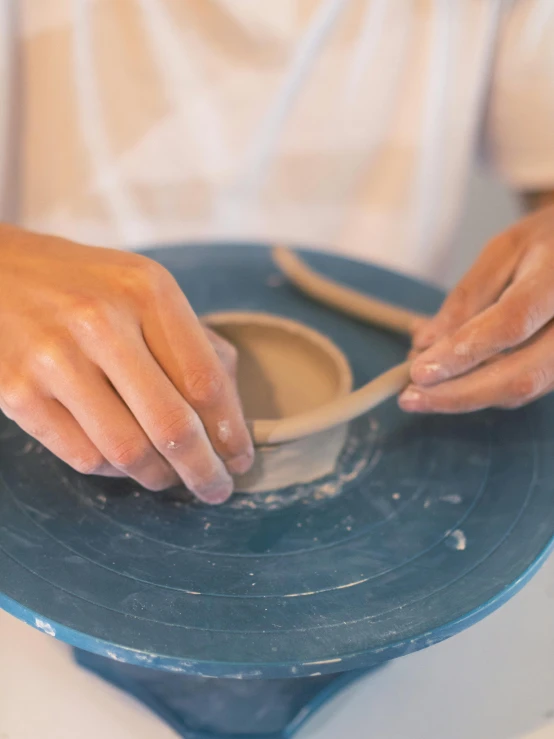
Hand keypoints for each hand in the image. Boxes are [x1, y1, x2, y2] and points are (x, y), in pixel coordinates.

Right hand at [0, 225, 252, 502]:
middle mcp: (101, 322)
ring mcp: (54, 359)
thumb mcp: (143, 288)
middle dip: (204, 470)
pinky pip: (83, 457)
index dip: (231, 430)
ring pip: (127, 451)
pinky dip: (113, 472)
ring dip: (159, 477)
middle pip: (172, 424)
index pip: (205, 380)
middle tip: (217, 489)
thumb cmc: (84, 285)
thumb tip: (231, 412)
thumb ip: (192, 342)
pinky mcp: (15, 392)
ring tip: (170, 478)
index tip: (241, 458)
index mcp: (146, 291)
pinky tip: (124, 463)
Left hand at [399, 204, 553, 412]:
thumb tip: (424, 344)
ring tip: (418, 393)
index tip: (418, 371)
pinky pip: (525, 389)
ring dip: (465, 398)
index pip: (511, 323)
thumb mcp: (504, 252)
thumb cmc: (545, 245)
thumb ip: (467, 297)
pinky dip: (481, 391)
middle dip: (458, 394)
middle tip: (409, 398)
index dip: (463, 352)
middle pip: (520, 375)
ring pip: (522, 391)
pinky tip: (447, 383)